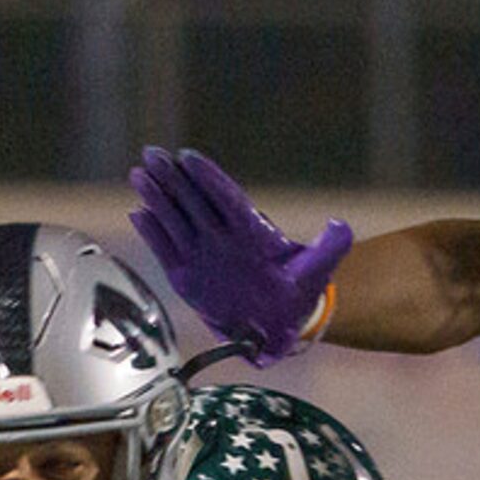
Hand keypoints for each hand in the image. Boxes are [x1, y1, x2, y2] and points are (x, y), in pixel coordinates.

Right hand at [127, 148, 352, 364]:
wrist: (280, 326)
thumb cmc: (298, 293)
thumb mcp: (318, 270)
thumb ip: (331, 247)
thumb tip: (341, 227)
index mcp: (252, 231)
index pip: (226, 198)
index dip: (209, 178)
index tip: (189, 158)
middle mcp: (223, 237)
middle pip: (194, 201)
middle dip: (173, 178)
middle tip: (153, 154)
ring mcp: (204, 255)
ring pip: (176, 221)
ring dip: (157, 198)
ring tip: (139, 174)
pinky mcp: (189, 278)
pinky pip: (167, 253)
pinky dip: (153, 235)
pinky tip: (138, 214)